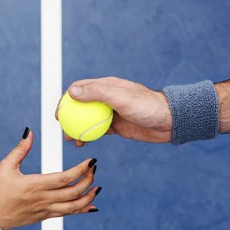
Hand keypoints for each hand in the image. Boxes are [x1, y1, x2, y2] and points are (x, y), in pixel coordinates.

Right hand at [0, 128, 99, 229]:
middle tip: (94, 169)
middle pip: (73, 192)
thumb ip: (20, 150)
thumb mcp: (5, 167)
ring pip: (73, 206)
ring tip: (96, 187)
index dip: (81, 170)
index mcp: (34, 185)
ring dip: (88, 197)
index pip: (64, 178)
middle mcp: (42, 199)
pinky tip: (91, 205)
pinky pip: (67, 214)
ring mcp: (45, 210)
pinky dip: (81, 210)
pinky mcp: (45, 216)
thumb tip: (29, 132)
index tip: (91, 161)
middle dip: (88, 180)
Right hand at [55, 77, 172, 146]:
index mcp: (107, 86)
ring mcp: (111, 113)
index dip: (66, 100)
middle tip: (63, 130)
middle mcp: (107, 98)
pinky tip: (83, 144)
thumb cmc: (148, 106)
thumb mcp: (121, 98)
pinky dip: (88, 137)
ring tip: (71, 140)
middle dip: (69, 117)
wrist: (170, 122)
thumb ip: (97, 93)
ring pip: (87, 120)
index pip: (80, 89)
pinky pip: (97, 131)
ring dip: (77, 129)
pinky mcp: (116, 126)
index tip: (59, 114)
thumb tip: (73, 92)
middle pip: (81, 106)